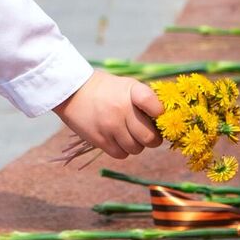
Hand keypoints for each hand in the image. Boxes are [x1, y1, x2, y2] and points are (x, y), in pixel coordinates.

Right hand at [49, 69, 164, 165]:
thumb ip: (146, 99)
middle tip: (149, 134)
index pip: (154, 105)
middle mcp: (122, 109)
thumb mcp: (127, 85)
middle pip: (150, 138)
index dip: (160, 113)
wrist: (74, 92)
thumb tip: (165, 119)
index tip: (158, 115)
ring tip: (129, 134)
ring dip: (136, 145)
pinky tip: (118, 139)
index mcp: (132, 91)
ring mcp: (110, 126)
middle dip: (153, 138)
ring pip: (136, 149)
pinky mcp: (100, 140)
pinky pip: (121, 154)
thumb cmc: (107, 90)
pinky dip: (123, 150)